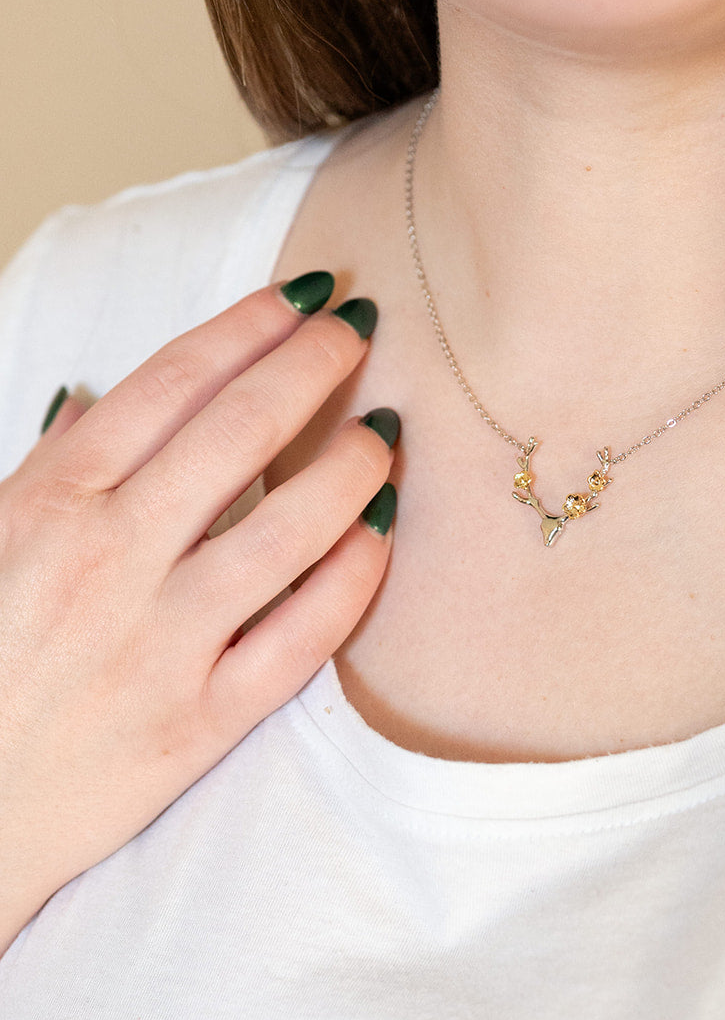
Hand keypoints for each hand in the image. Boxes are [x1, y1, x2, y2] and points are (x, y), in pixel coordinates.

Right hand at [0, 273, 395, 955]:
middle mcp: (110, 559)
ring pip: (290, 528)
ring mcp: (161, 642)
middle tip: (362, 329)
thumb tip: (90, 398)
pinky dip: (353, 577)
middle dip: (315, 364)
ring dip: (354, 464)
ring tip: (386, 434)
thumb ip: (44, 468)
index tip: (301, 298)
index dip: (249, 327)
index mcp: (50, 501)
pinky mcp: (201, 721)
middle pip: (241, 431)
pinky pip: (303, 636)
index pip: (171, 383)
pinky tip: (380, 534)